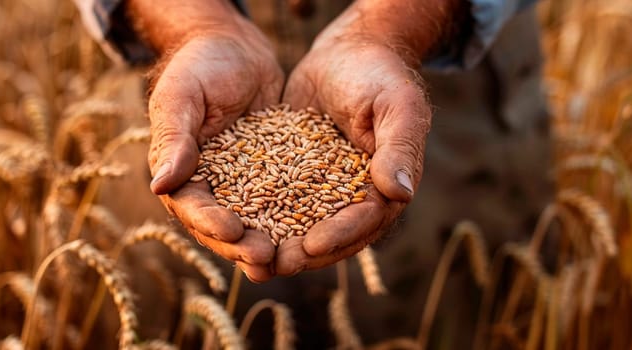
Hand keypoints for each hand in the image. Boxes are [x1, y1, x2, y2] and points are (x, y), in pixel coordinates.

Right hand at [131, 0, 283, 281]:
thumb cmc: (199, 65)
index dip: (211, 223)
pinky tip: (317, 230)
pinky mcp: (271, 176)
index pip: (192, 208)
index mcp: (178, 173)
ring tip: (290, 258)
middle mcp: (208, 187)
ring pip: (254, 223)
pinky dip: (296, 218)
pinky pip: (283, 201)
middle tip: (267, 258)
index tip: (235, 232)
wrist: (234, 48)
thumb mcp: (182, 96)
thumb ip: (174, 139)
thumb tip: (160, 187)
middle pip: (222, 227)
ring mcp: (240, 185)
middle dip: (243, 245)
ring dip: (270, 243)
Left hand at [274, 1, 450, 274]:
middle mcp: (356, 197)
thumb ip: (400, 149)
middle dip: (301, 253)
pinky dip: (258, 214)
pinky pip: (277, 200)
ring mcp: (324, 189)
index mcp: (386, 188)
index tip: (311, 248)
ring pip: (300, 225)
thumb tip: (400, 193)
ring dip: (277, 243)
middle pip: (330, 235)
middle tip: (271, 265)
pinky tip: (231, 224)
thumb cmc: (381, 75)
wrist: (350, 51)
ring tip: (247, 256)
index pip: (363, 222)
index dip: (338, 236)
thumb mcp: (397, 107)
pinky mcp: (296, 175)